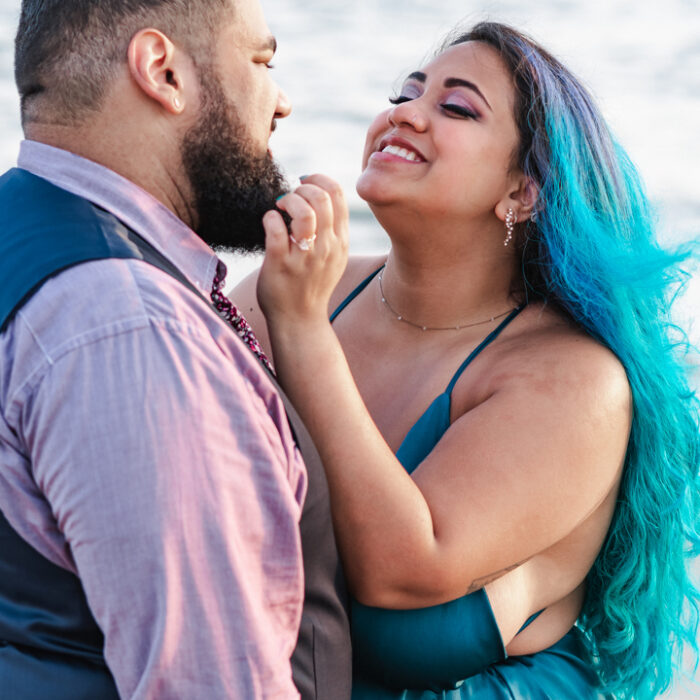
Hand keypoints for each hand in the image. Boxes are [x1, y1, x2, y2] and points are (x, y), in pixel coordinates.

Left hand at [257, 174, 348, 326]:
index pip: (338, 194)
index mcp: (340, 240)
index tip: (303, 183)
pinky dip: (270, 218)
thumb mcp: (333, 257)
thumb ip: (331, 228)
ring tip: (279, 207)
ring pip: (304, 211)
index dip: (318, 179)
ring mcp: (305, 257)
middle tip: (288, 198)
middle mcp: (327, 246)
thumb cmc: (311, 284)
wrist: (300, 320)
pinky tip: (268, 222)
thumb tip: (319, 194)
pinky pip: (276, 229)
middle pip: (321, 197)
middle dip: (301, 188)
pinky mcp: (281, 264)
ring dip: (288, 200)